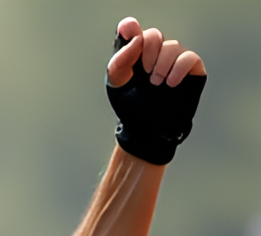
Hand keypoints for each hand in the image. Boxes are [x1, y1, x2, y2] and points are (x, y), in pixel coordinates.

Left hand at [105, 17, 205, 165]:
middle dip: (148, 51)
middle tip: (145, 72)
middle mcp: (155, 53)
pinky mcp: (191, 69)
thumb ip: (120, 60)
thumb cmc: (131, 108)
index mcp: (135, 54)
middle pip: (154, 36)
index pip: (133, 31)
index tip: (130, 33)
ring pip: (172, 46)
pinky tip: (170, 84)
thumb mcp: (118, 85)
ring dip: (161, 65)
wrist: (147, 131)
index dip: (131, 29)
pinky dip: (178, 69)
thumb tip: (135, 37)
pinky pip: (189, 57)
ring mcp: (174, 60)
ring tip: (155, 84)